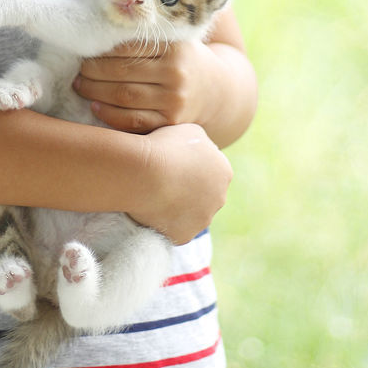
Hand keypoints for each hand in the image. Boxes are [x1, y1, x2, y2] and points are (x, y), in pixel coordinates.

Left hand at [73, 38, 215, 133]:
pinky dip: (110, 116)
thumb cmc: (184, 58)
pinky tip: (95, 107)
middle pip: (122, 73)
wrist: (216, 90)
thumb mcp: (173, 39)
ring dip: (95, 92)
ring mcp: (174, 102)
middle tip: (76, 70)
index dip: (100, 50)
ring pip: (125, 98)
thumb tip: (98, 26)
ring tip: (79, 86)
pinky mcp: (170, 123)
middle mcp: (176, 75)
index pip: (127, 48)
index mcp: (174, 48)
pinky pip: (134, 122)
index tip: (83, 49)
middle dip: (92, 72)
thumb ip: (144, 34)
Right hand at [130, 123, 232, 244]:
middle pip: (205, 195)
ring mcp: (202, 220)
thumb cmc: (164, 145)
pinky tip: (150, 208)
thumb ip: (202, 144)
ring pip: (191, 214)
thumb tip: (199, 152)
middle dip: (189, 189)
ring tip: (154, 194)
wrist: (144, 173)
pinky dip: (164, 221)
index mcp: (224, 172)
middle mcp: (219, 199)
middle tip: (164, 180)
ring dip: (178, 207)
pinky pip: (174, 228)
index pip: (212, 170)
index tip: (174, 163)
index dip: (192, 166)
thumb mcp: (190, 131)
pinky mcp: (184, 236)